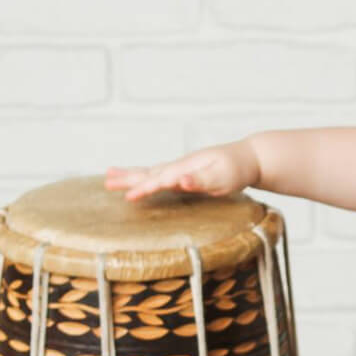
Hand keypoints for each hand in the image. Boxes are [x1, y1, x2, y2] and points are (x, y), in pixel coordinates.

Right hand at [104, 139, 256, 201]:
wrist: (250, 158)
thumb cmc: (237, 169)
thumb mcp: (222, 177)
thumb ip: (201, 180)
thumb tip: (180, 181)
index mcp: (186, 167)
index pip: (161, 179)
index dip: (145, 188)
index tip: (128, 198)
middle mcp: (180, 166)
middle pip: (148, 172)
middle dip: (127, 178)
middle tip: (105, 181)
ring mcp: (182, 169)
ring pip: (151, 172)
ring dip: (131, 175)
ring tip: (110, 177)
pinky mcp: (186, 174)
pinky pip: (160, 176)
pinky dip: (146, 177)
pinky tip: (142, 180)